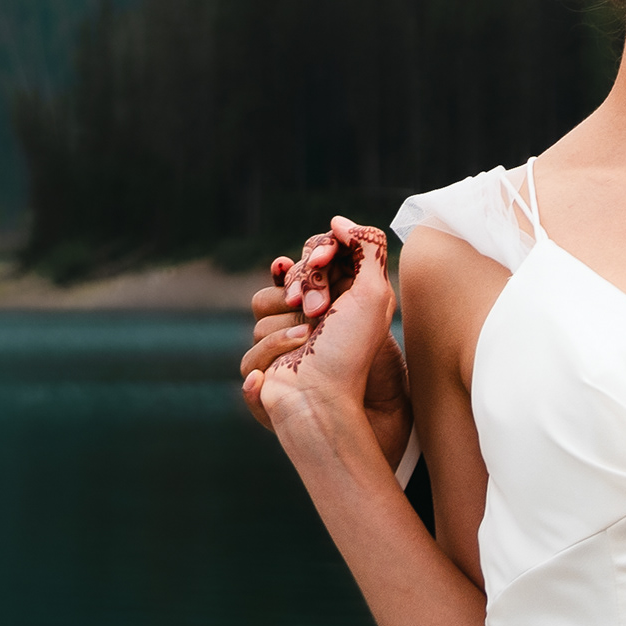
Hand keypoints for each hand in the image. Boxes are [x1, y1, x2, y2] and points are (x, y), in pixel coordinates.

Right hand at [240, 219, 407, 466]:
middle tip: (317, 312)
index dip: (314, 256)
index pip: (311, 256)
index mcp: (337, 296)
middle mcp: (310, 315)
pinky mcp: (265, 364)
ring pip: (259, 307)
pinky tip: (289, 364)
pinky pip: (251, 344)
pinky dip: (272, 352)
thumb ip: (366, 248)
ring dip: (283, 326)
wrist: (327, 403)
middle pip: (281, 279)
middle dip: (299, 292)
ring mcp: (285, 339)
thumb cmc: (353, 353)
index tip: (321, 261)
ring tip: (306, 342)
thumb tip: (337, 222)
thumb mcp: (375, 295)